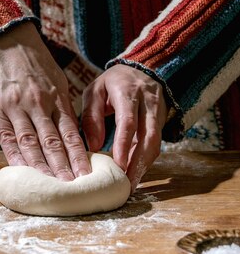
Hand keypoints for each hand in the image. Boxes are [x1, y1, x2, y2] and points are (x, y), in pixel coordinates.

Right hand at [0, 22, 90, 179]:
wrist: (4, 41)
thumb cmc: (34, 63)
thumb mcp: (55, 80)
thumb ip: (62, 107)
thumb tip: (71, 135)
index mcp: (56, 96)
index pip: (70, 132)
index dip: (78, 155)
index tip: (86, 174)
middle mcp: (38, 103)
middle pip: (52, 141)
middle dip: (63, 166)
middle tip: (72, 186)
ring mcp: (16, 106)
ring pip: (30, 143)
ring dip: (41, 167)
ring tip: (51, 185)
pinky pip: (7, 138)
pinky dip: (15, 156)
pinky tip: (23, 171)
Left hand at [81, 64, 167, 190]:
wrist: (141, 70)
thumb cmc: (112, 83)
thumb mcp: (95, 91)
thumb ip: (92, 116)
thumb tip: (95, 146)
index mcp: (128, 91)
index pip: (128, 120)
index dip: (124, 144)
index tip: (118, 165)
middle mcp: (148, 102)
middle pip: (149, 136)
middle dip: (138, 162)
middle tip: (126, 183)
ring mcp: (158, 112)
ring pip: (156, 143)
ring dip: (144, 165)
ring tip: (130, 183)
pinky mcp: (161, 122)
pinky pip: (156, 144)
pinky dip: (146, 160)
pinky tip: (135, 172)